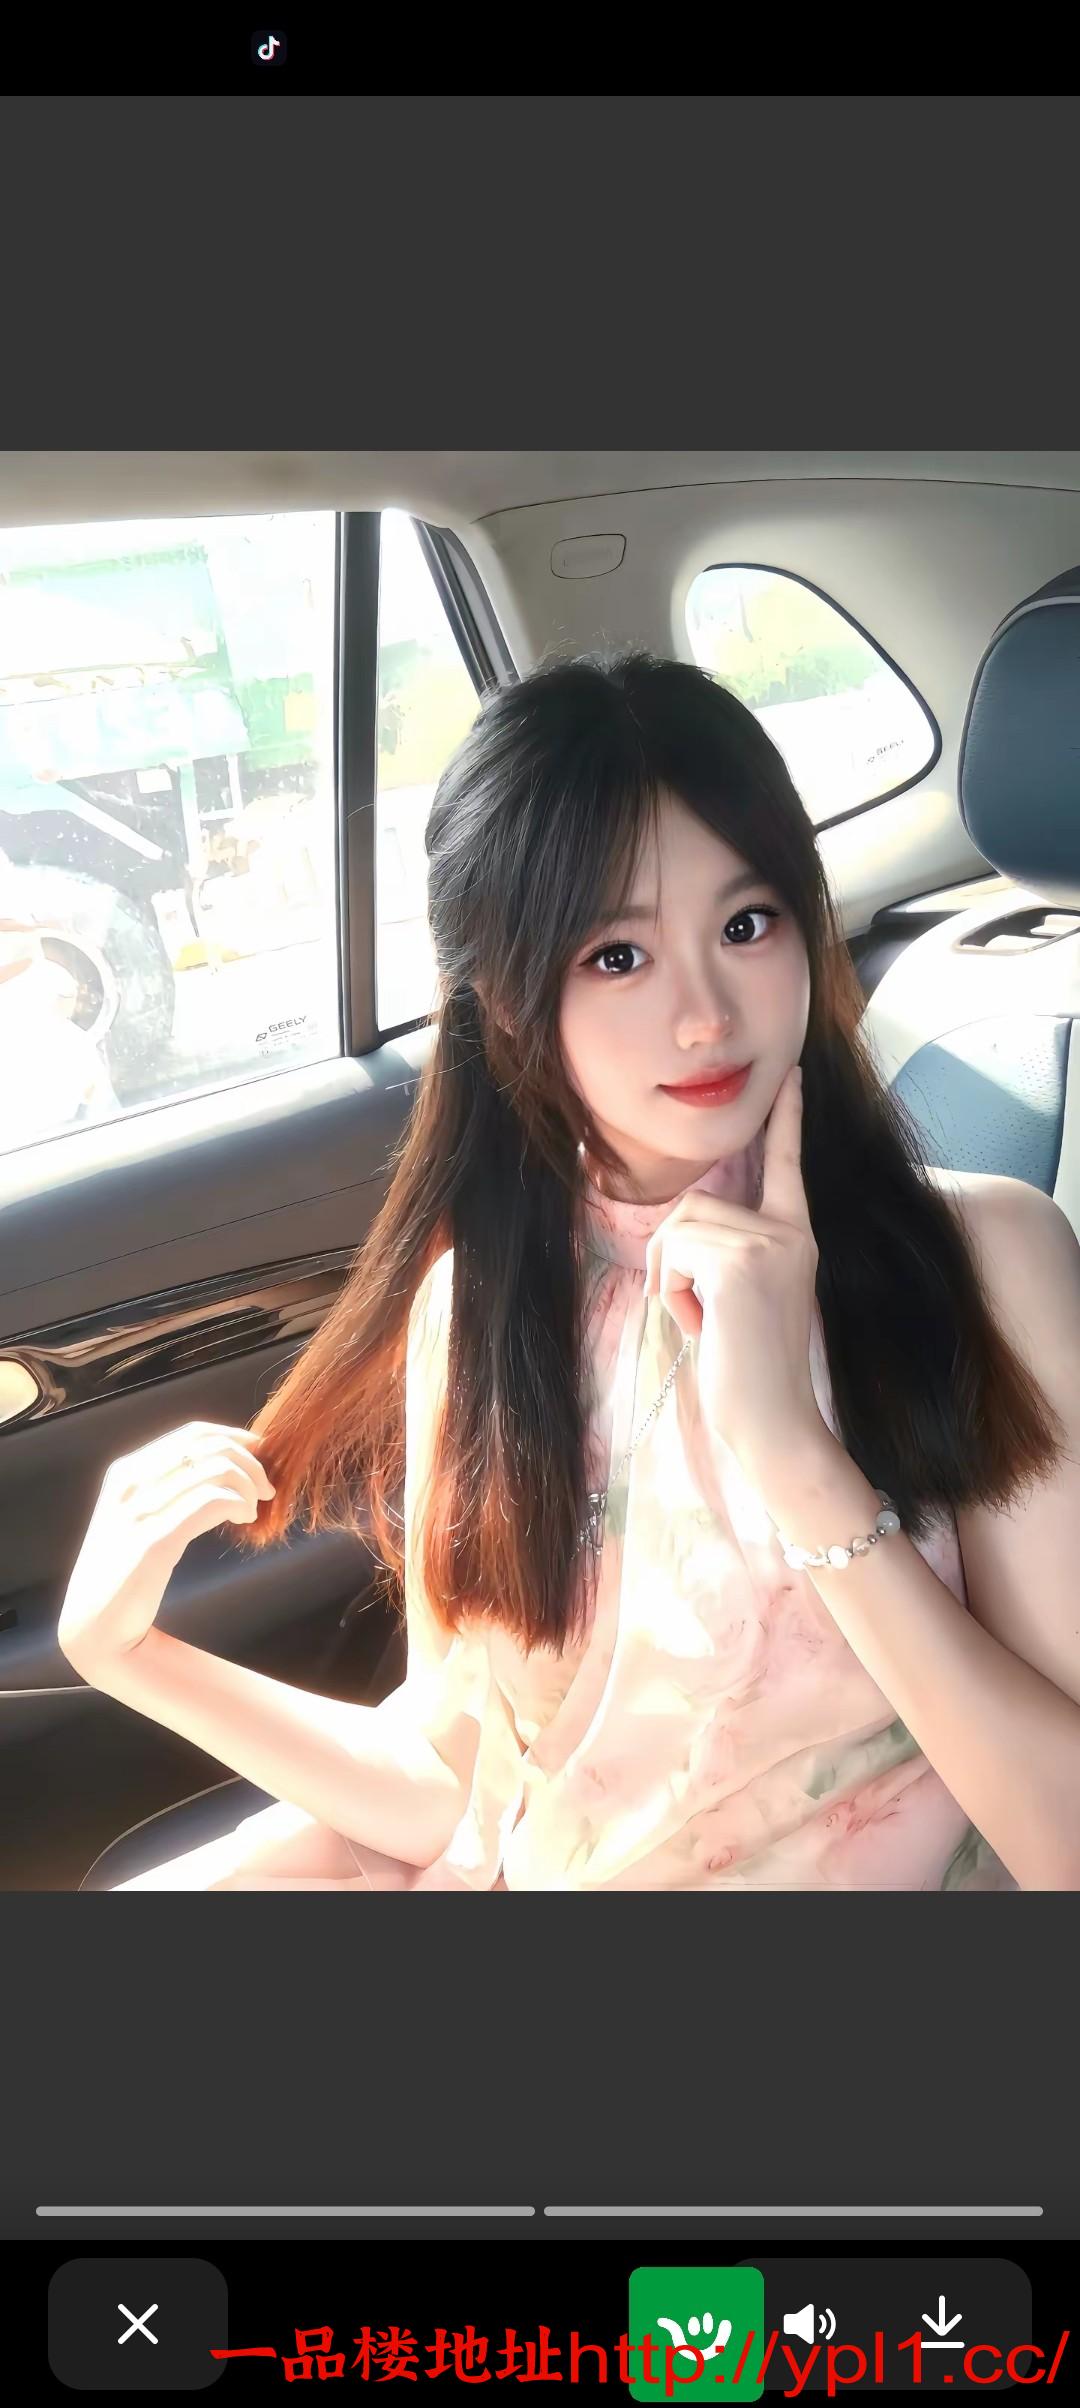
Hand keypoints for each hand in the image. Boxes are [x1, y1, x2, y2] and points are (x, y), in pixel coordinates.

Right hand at [57, 1420, 274, 1673]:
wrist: (93, 1628)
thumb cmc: (123, 1574)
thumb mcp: (136, 1520)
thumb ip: (166, 1491)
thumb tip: (221, 1467)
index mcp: (125, 1473)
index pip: (191, 1433)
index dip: (232, 1436)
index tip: (258, 1452)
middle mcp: (129, 1484)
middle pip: (207, 1446)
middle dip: (248, 1461)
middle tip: (265, 1489)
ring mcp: (139, 1512)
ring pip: (215, 1470)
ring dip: (247, 1486)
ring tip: (252, 1510)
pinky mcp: (154, 1542)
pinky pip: (211, 1502)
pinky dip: (238, 1504)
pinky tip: (243, 1520)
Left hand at [643, 1064, 825, 1474]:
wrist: (775, 1424)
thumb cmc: (748, 1372)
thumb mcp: (741, 1300)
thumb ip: (727, 1256)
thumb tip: (682, 1232)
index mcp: (797, 1237)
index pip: (788, 1165)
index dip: (787, 1120)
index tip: (793, 1074)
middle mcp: (791, 1232)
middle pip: (696, 1202)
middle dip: (672, 1255)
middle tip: (693, 1309)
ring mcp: (770, 1245)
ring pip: (679, 1226)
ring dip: (669, 1276)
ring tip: (700, 1320)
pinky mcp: (743, 1264)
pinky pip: (674, 1251)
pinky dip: (670, 1290)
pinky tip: (700, 1325)